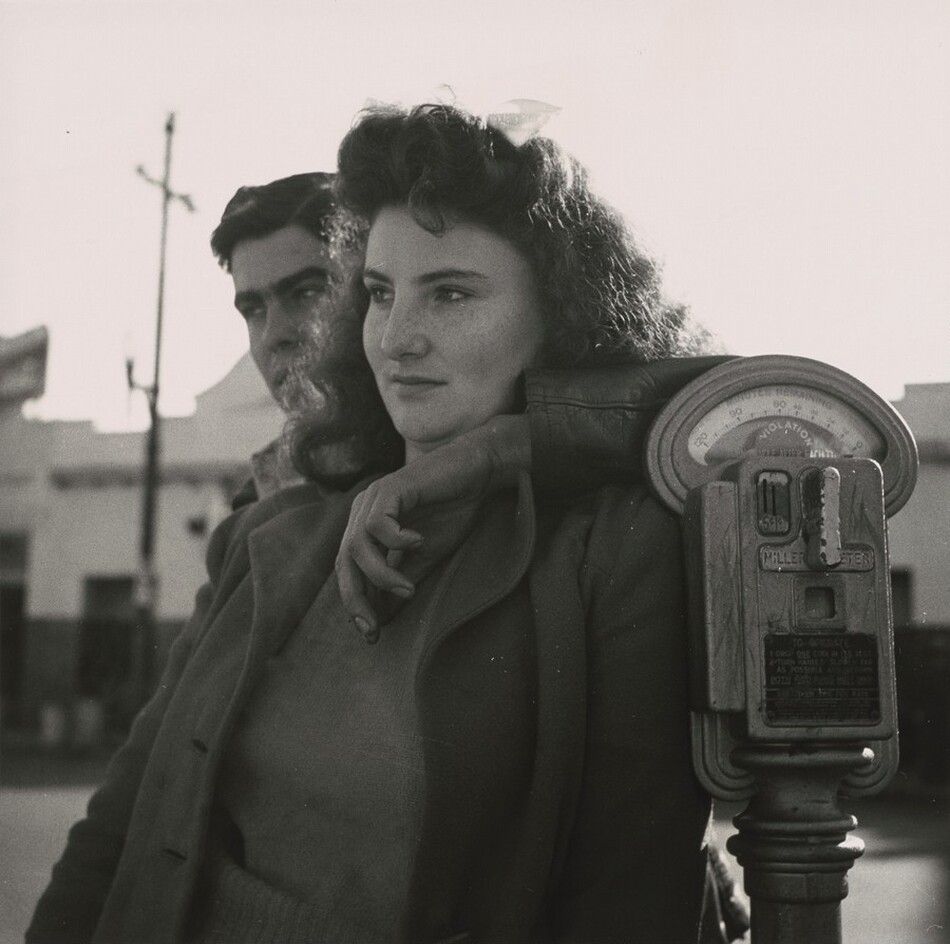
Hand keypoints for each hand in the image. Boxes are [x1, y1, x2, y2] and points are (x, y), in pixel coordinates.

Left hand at [337, 415, 530, 641]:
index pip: (347, 570)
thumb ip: (403, 578)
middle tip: (374, 626)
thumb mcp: (426, 554)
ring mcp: (374, 497)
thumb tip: (384, 617)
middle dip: (356, 598)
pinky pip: (379, 523)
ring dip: (381, 576)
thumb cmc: (453, 510)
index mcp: (366, 527)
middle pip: (343, 561)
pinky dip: (395, 541)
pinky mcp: (392, 487)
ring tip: (409, 590)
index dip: (355, 603)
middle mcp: (362, 511)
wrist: (477, 473)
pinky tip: (419, 543)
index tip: (372, 633)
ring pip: (357, 545)